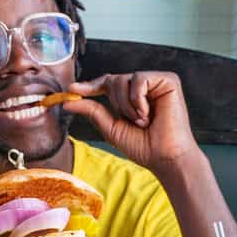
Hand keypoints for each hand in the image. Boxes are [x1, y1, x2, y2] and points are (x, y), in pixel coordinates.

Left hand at [64, 71, 199, 175]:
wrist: (165, 157)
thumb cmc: (143, 147)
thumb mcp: (111, 128)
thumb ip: (92, 111)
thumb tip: (67, 100)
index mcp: (132, 97)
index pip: (108, 83)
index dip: (91, 85)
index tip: (72, 89)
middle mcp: (145, 87)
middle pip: (114, 80)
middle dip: (116, 104)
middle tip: (132, 123)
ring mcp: (157, 82)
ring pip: (125, 79)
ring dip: (127, 106)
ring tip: (143, 121)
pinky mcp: (169, 80)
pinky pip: (140, 79)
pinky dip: (138, 100)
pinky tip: (148, 114)